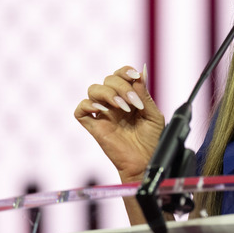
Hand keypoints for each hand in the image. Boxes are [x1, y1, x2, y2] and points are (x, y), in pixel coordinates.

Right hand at [74, 65, 164, 182]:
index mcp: (129, 98)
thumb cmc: (152, 140)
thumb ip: (144, 94)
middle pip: (108, 79)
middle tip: (134, 103)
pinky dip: (88, 105)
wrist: (145, 162)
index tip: (134, 76)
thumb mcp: (153, 115)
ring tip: (122, 107)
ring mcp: (103, 114)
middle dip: (121, 86)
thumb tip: (141, 71)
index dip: (125, 71)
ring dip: (108, 93)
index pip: (120, 75)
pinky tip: (102, 110)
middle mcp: (114, 103)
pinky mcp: (95, 127)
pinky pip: (80, 110)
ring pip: (93, 90)